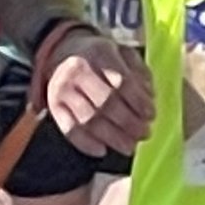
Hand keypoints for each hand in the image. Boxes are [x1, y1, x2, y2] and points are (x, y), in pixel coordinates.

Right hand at [43, 27, 155, 155]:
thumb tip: (149, 97)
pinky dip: (86, 144)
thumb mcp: (122, 53)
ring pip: (89, 120)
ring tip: (129, 146)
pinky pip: (69, 129)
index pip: (122, 82)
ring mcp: (63, 89)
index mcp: (99, 53)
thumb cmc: (101, 58)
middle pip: (106, 103)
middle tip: (145, 133)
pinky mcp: (53, 106)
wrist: (63, 53)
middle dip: (129, 123)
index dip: (138, 102)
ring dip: (112, 137)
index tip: (151, 115)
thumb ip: (139, 72)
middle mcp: (78, 71)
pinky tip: (102, 151)